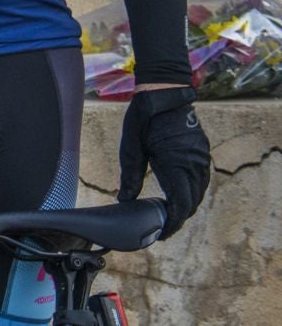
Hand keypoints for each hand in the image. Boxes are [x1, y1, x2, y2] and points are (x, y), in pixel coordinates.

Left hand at [118, 85, 210, 237]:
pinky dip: (191, 192)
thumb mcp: (132, 146)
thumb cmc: (144, 117)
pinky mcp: (202, 152)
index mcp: (177, 164)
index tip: (160, 233)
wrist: (164, 92)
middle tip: (160, 228)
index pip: (180, 205)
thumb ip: (130, 175)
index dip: (172, 223)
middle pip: (191, 202)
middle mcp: (194, 164)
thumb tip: (124, 200)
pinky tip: (178, 194)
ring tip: (168, 215)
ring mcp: (201, 157)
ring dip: (186, 206)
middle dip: (178, 218)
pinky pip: (201, 179)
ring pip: (199, 192)